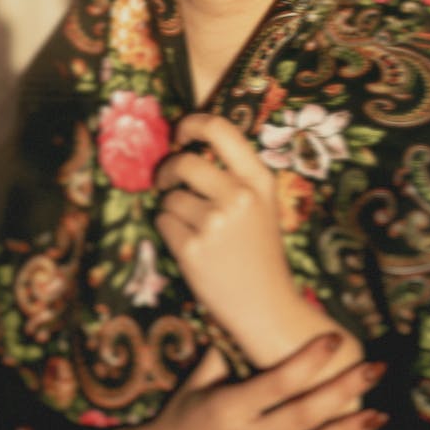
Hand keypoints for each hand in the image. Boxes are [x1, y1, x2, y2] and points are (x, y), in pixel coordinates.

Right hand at [83, 333, 388, 429]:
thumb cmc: (184, 410)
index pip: (277, 383)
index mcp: (228, 409)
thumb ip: (227, 351)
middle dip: (343, 392)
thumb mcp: (199, 378)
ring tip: (380, 414)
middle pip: (303, 417)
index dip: (309, 361)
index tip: (335, 338)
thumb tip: (251, 311)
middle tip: (374, 369)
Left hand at [156, 113, 314, 365]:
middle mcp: (239, 196)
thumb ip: (234, 175)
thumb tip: (185, 147)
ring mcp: (215, 223)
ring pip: (170, 197)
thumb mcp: (262, 204)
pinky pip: (163, 222)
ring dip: (172, 208)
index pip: (220, 129)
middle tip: (167, 182)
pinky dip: (168, 230)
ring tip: (194, 229)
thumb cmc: (260, 251)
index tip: (180, 134)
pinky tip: (191, 247)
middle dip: (168, 171)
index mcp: (259, 179)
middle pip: (184, 162)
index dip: (192, 123)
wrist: (267, 305)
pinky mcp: (192, 249)